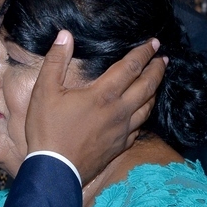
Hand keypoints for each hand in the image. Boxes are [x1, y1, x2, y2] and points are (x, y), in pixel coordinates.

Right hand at [25, 32, 164, 183]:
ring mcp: (122, 131)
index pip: (131, 67)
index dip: (143, 53)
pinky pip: (139, 128)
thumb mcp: (44, 91)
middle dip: (156, 70)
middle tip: (163, 59)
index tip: (154, 43)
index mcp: (103, 94)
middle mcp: (119, 111)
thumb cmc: (48, 129)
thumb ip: (56, 61)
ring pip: (147, 107)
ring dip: (154, 91)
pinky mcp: (119, 146)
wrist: (55, 170)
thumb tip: (65, 36)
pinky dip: (144, 115)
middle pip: (146, 86)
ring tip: (157, 82)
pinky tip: (141, 113)